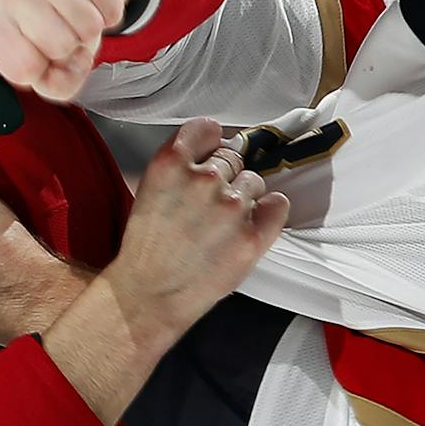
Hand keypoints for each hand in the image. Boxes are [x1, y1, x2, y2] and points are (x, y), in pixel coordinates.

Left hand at [0, 0, 138, 102]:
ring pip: (88, 26)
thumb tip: (73, 67)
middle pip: (59, 47)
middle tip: (64, 30)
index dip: (45, 72)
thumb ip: (55, 87)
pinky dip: (111, 12)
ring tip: (77, 15)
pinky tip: (94, 1)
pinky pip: (111, 7)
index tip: (42, 54)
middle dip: (71, 47)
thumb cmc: (54, 26)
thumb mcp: (46, 68)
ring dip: (91, 29)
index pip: (25, 71)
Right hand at [107, 118, 289, 335]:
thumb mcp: (148, 192)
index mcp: (170, 164)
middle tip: (211, 204)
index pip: (207, 129)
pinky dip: (271, 211)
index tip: (211, 152)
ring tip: (223, 223)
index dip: (211, 142)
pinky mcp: (251, 237)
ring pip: (255, 181)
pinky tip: (254, 223)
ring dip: (245, 197)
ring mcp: (231, 208)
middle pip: (232, 156)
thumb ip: (177, 167)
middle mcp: (203, 179)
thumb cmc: (145, 250)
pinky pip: (278, 205)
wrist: (148, 296)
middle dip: (225, 175)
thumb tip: (208, 152)